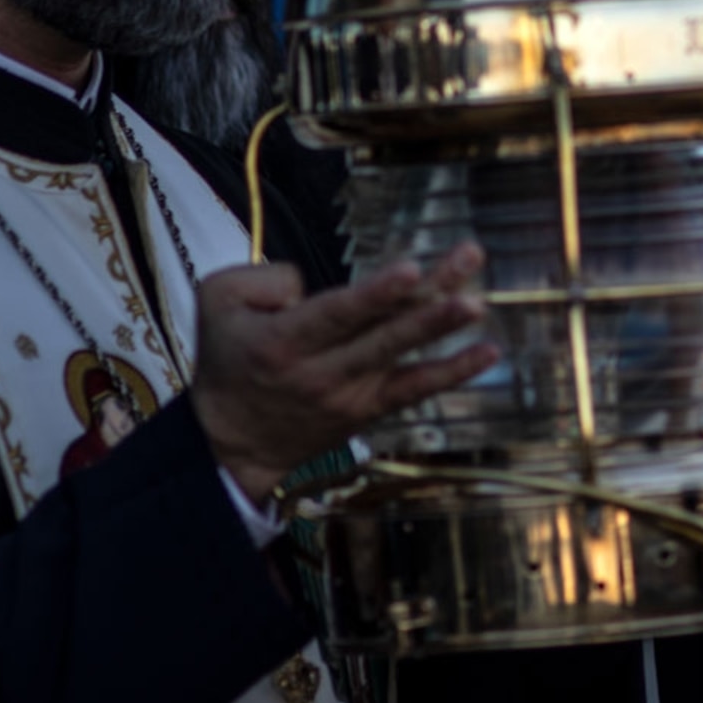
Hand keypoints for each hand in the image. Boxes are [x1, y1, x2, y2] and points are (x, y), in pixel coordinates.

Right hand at [192, 246, 496, 503]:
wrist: (232, 441)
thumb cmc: (228, 358)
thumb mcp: (216, 304)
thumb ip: (261, 276)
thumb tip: (310, 280)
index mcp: (283, 341)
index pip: (336, 314)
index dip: (375, 294)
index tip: (410, 269)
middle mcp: (321, 371)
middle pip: (382, 330)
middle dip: (429, 295)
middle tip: (469, 260)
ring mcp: (350, 394)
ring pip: (402, 356)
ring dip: (443, 328)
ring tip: (477, 304)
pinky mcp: (369, 408)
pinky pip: (415, 390)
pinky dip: (452, 372)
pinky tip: (487, 352)